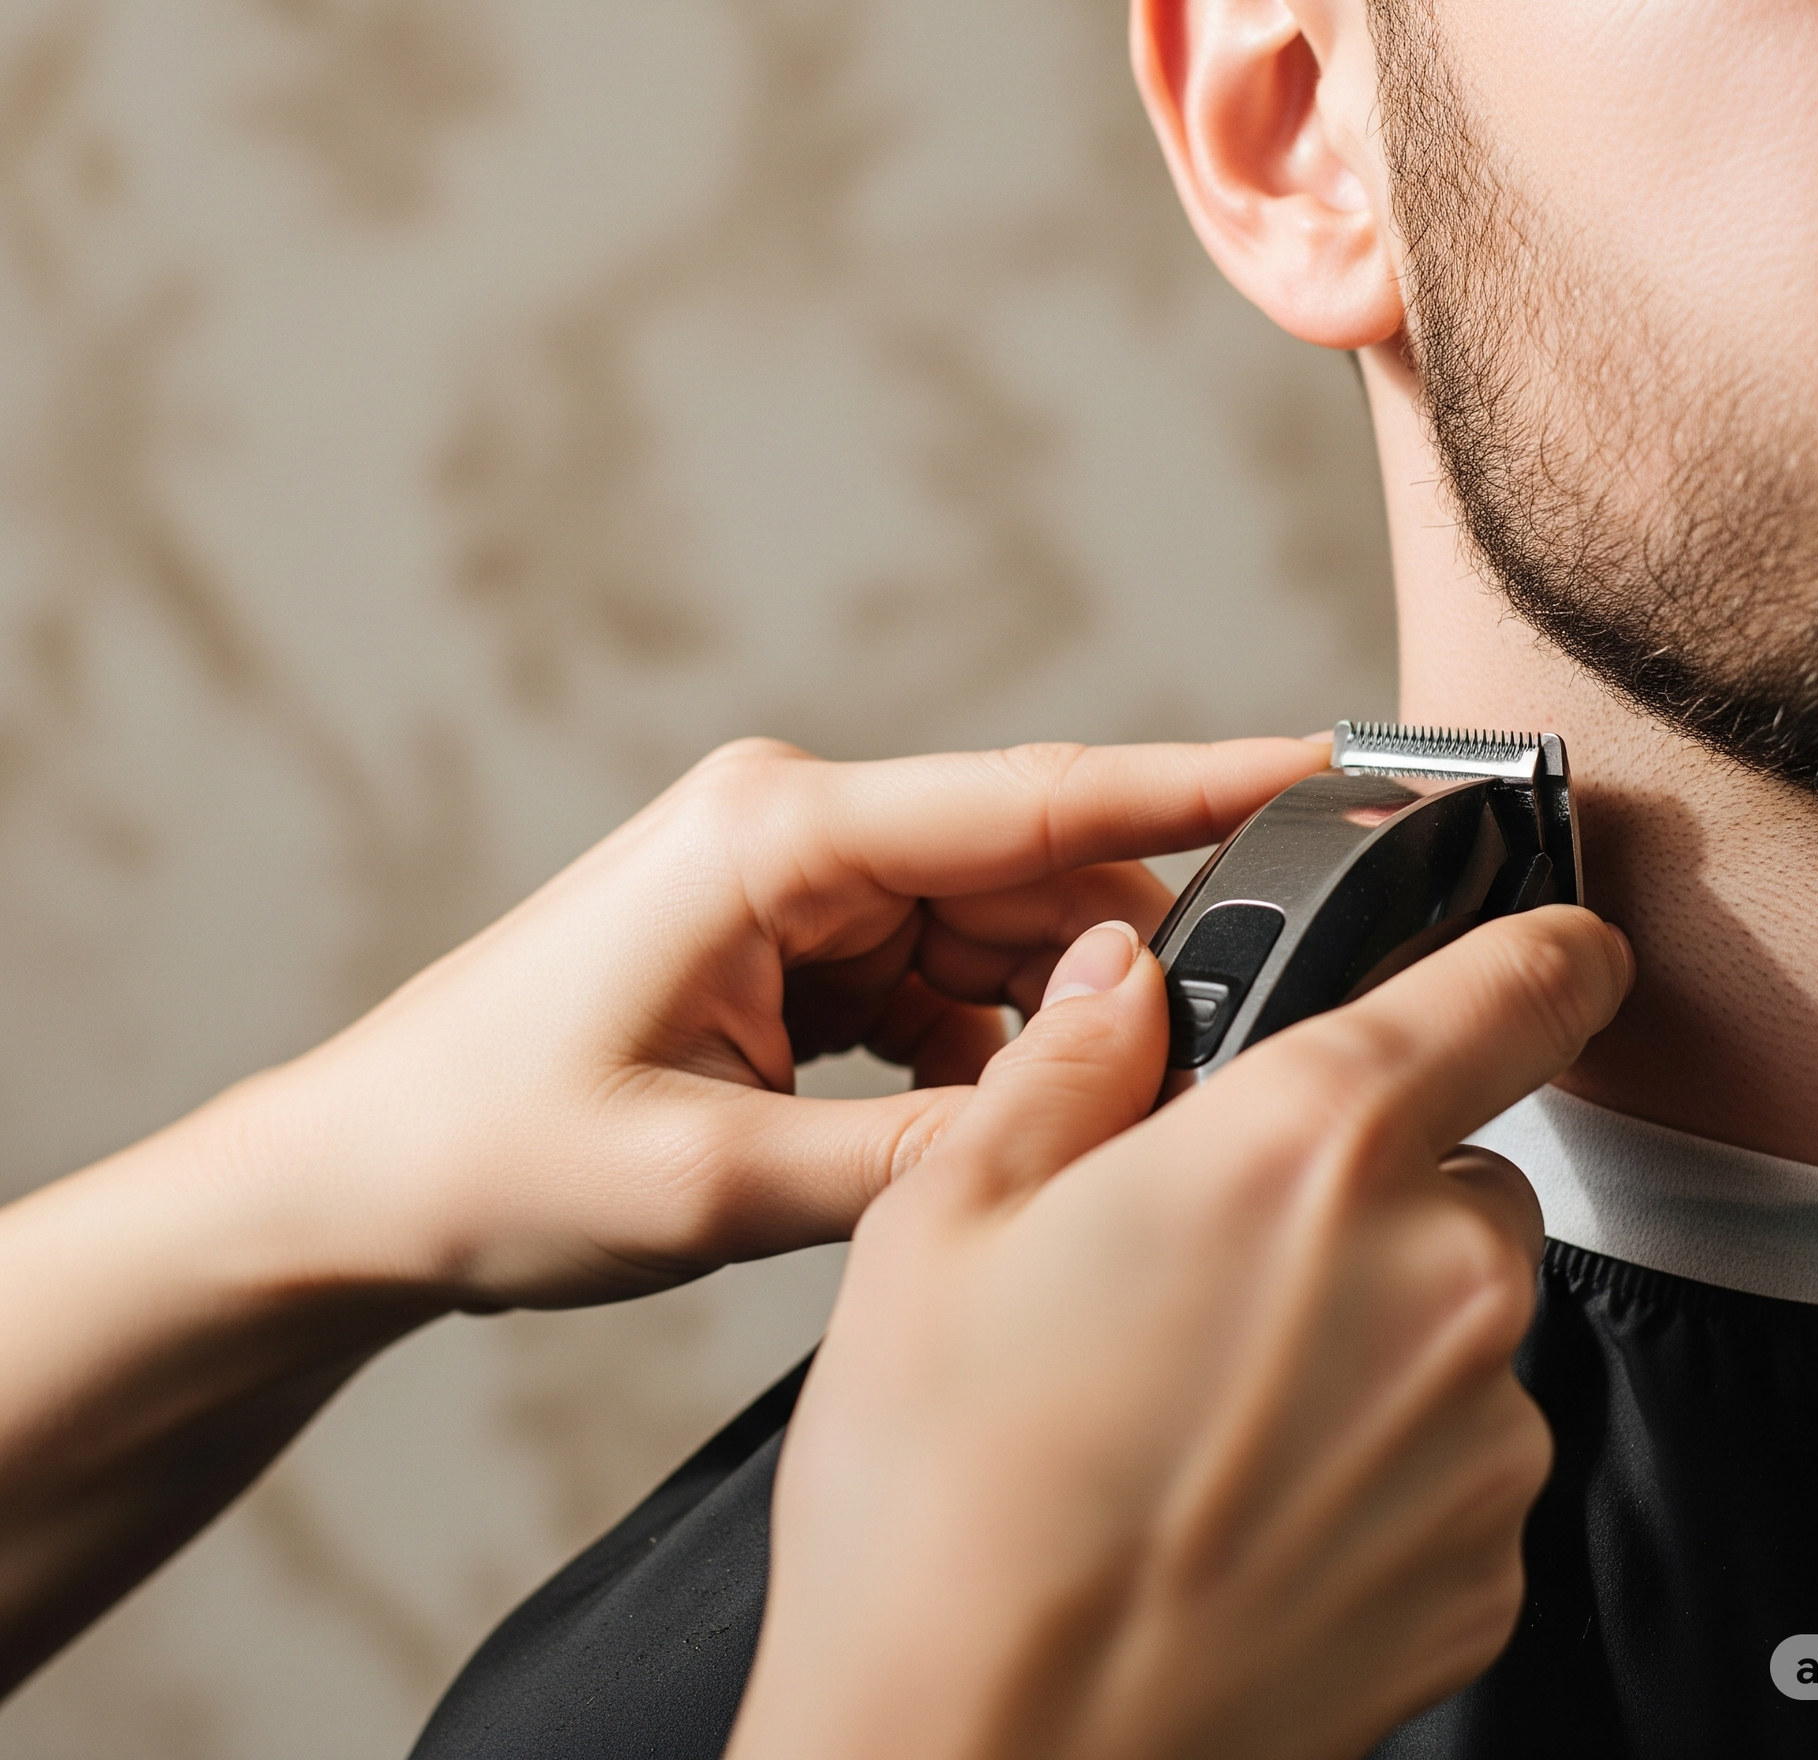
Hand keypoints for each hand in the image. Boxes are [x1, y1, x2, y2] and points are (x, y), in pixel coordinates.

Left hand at [257, 735, 1320, 1306]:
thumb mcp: (718, 1178)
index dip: (1200, 784)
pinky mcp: (790, 939)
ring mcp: (794, 882)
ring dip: (1037, 1028)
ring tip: (1052, 1135)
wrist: (360, 1181)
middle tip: (1191, 1085)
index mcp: (776, 833)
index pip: (1038, 798)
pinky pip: (935, 979)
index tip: (1330, 765)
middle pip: (1032, 877)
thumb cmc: (488, 1152)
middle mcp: (797, 828)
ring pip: (994, 936)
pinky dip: (974, 1050)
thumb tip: (1096, 1109)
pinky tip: (968, 1128)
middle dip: (1120, 973)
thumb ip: (928, 1148)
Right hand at [733, 906, 1633, 1759]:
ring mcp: (1478, 1440)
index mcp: (1304, 1150)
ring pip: (1458, 1312)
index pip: (1518, 986)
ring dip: (1365, 1319)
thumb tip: (1122, 978)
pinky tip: (1238, 1489)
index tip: (1545, 949)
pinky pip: (1462, 1449)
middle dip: (1356, 1182)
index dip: (1542, 947)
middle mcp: (1431, 1281)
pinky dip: (1380, 1447)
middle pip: (1459, 1164)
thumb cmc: (943, 1497)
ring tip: (1196, 1393)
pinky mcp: (1483, 1568)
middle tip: (1206, 1251)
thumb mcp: (947, 1217)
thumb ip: (1070, 1061)